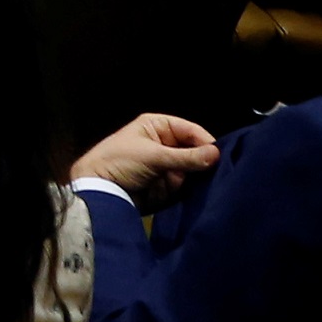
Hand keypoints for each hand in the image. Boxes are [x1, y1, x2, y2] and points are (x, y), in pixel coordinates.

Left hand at [69, 112, 220, 206]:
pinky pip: (186, 187)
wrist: (98, 191)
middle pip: (195, 151)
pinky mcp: (166, 186)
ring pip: (193, 170)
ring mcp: (167, 166)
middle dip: (205, 161)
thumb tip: (217, 154)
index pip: (190, 130)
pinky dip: (192, 191)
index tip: (222, 156)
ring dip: (200, 178)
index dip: (206, 142)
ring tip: (214, 184)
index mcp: (158, 127)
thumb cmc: (120, 162)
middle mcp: (165, 144)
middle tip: (223, 172)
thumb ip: (186, 157)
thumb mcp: (154, 156)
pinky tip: (203, 194)